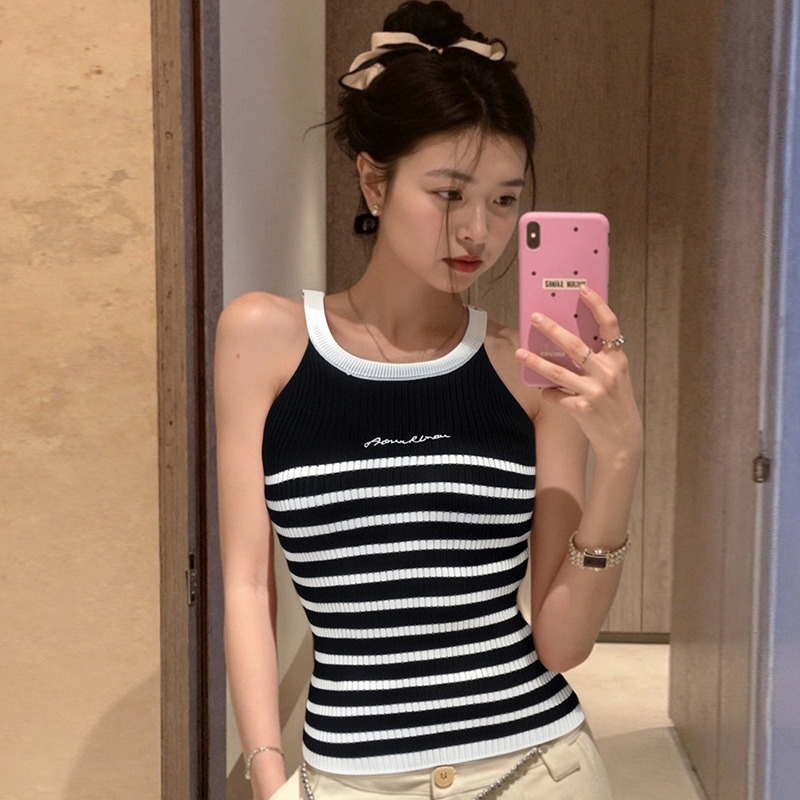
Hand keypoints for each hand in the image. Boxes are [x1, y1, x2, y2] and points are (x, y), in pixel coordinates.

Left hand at [515, 285, 642, 461]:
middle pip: (575, 345)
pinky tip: (543, 389)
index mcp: (617, 360)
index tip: (582, 289)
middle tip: (535, 317)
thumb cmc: (616, 403)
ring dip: (535, 361)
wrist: (624, 438)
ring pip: (558, 372)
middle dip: (552, 329)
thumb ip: (599, 359)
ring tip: (519, 352)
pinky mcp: (582, 409)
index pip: (610, 325)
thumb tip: (569, 339)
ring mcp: (594, 392)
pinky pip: (556, 395)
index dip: (597, 305)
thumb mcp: (615, 376)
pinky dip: (548, 391)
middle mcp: (607, 373)